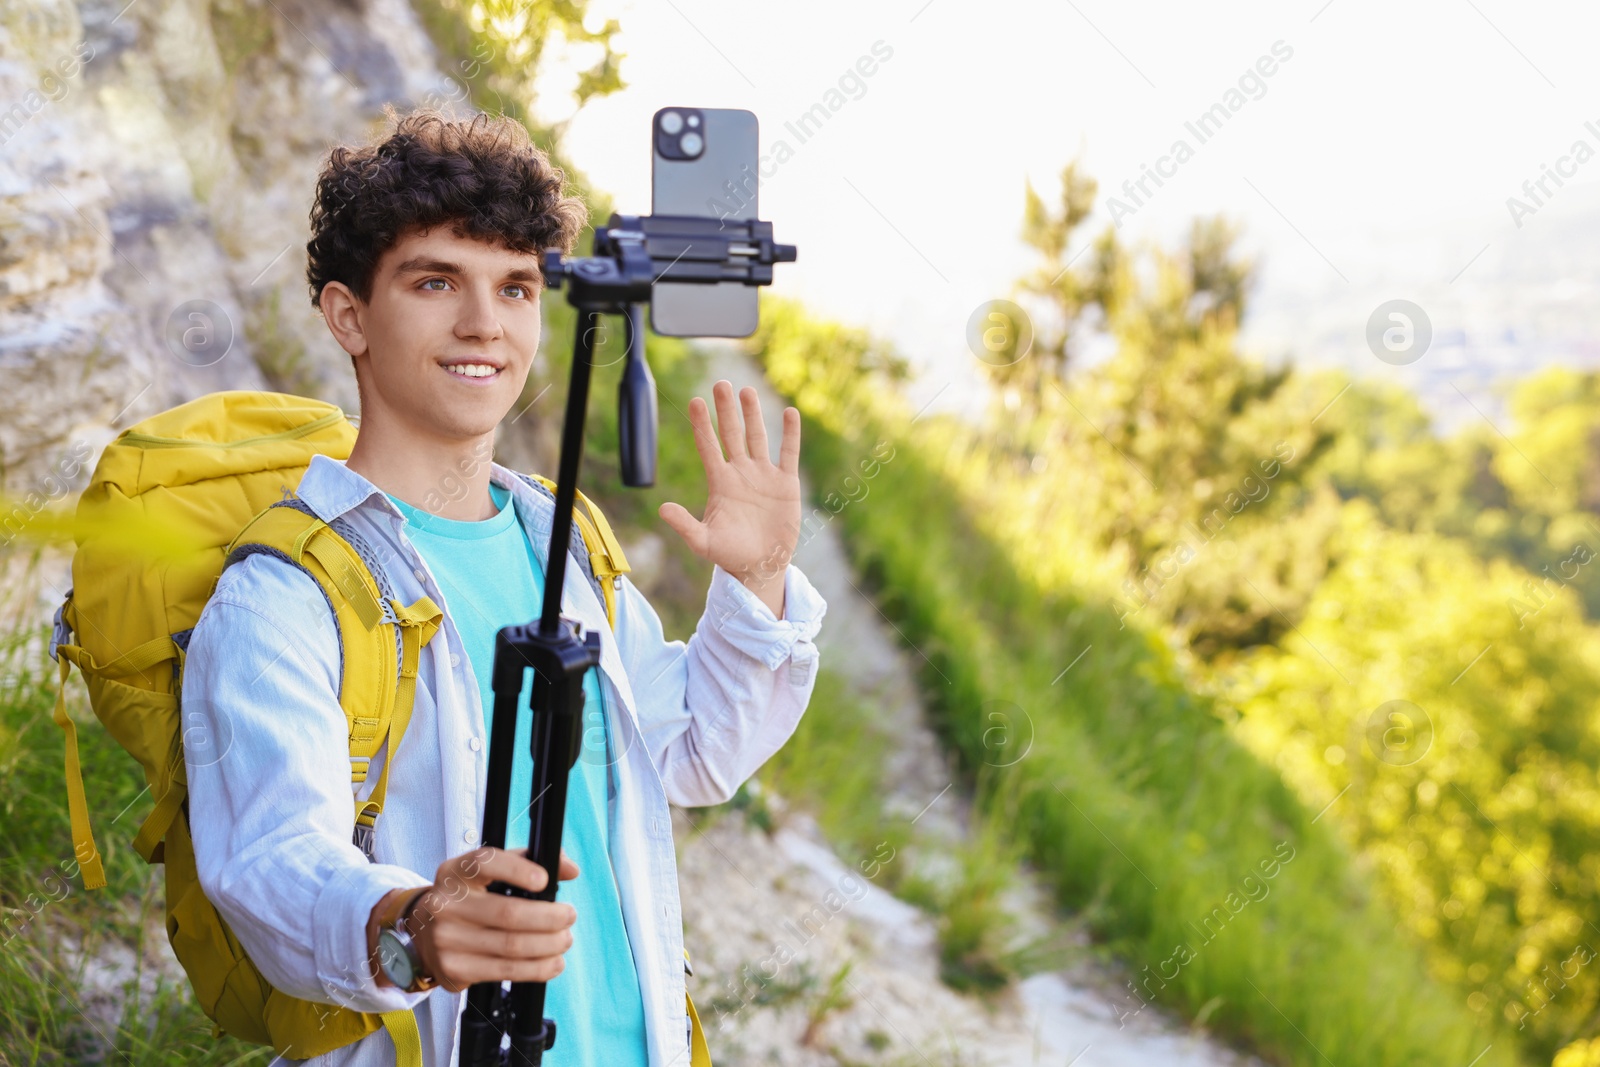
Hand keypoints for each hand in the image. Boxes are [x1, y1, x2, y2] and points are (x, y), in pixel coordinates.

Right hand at [369, 847, 579, 992]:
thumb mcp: (487, 872)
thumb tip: (570, 869)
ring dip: (549, 945)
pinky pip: (505, 971)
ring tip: (565, 940)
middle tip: (569, 916)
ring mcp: (447, 940)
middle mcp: (446, 905)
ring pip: (511, 946)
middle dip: (549, 917)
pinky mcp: (454, 969)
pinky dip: (538, 969)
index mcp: (455, 872)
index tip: (545, 880)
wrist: (422, 934)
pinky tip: (553, 962)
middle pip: (508, 914)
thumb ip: (528, 861)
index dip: (518, 870)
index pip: (485, 863)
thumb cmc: (468, 898)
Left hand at [659, 380, 801, 616]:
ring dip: (753, 415)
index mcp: (720, 482)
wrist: (760, 566)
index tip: (695, 402)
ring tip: (746, 391)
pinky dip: (790, 434)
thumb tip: (662, 509)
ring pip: (757, 437)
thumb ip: (685, 524)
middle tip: (721, 384)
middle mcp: (740, 472)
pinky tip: (789, 413)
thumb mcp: (703, 542)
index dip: (702, 425)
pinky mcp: (786, 483)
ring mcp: (763, 475)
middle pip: (732, 434)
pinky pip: (788, 453)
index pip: (709, 447)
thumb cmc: (729, 555)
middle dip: (727, 410)